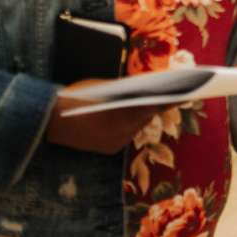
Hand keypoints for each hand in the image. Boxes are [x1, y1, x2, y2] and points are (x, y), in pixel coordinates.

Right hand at [46, 83, 174, 154]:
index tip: (189, 91)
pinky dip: (126, 126)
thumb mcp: (105, 87)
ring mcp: (116, 143)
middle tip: (171, 93)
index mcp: (126, 114)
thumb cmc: (76, 96)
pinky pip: (124, 136)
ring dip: (140, 116)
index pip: (157, 105)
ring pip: (136, 128)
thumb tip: (148, 86)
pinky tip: (127, 116)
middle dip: (156, 105)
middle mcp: (124, 132)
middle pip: (148, 117)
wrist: (46, 120)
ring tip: (149, 103)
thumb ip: (127, 89)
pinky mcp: (108, 150)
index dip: (173, 98)